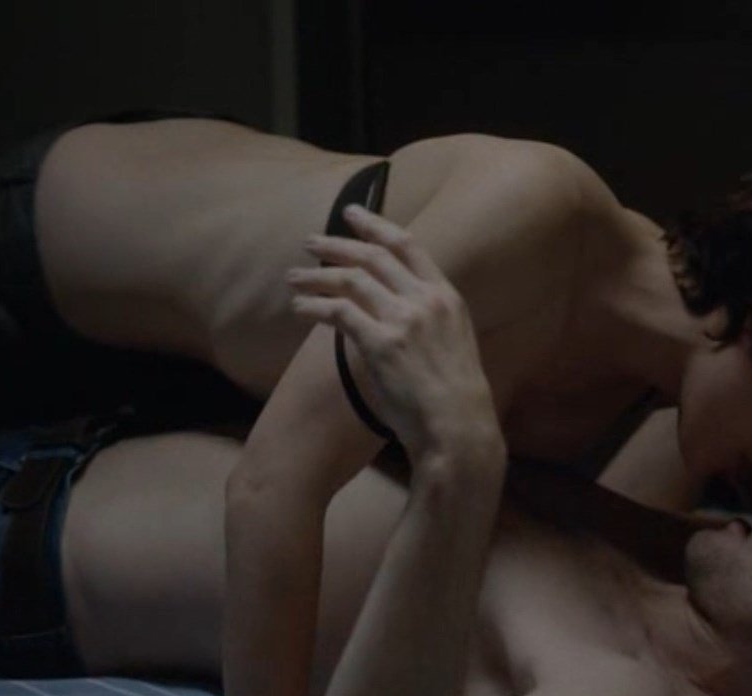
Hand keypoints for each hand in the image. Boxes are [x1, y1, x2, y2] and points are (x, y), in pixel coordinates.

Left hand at [287, 204, 499, 459]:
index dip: (376, 225)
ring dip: (316, 276)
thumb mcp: (453, 340)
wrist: (457, 424)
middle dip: (337, 245)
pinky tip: (300, 308)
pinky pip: (339, 312)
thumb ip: (428, 315)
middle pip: (373, 256)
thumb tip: (394, 304)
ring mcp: (403, 320)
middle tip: (311, 243)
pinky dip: (314, 306)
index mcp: (446, 295)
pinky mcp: (381, 343)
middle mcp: (424, 300)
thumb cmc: (455, 391)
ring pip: (351, 280)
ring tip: (294, 278)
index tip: (353, 214)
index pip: (408, 245)